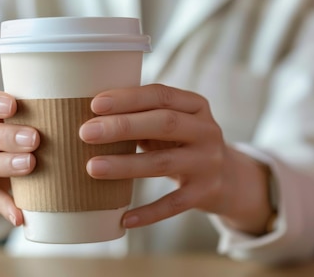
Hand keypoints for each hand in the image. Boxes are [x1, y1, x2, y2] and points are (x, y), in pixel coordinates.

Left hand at [79, 84, 272, 234]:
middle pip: (164, 124)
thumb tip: (89, 116)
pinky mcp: (205, 193)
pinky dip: (148, 212)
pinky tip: (124, 218)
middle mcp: (207, 131)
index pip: (162, 95)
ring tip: (92, 167)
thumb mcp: (173, 122)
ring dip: (126, 166)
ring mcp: (207, 163)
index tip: (95, 104)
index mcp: (196, 105)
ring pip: (164, 163)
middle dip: (123, 127)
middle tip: (86, 132)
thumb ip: (142, 115)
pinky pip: (173, 204)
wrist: (228, 177)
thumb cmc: (182, 142)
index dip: (129, 98)